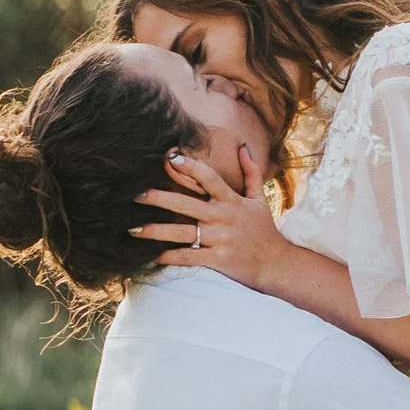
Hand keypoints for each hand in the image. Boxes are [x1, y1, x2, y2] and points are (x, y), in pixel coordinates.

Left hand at [135, 139, 292, 288]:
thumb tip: (243, 146)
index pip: (209, 178)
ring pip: (182, 233)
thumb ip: (251, 171)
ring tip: (133, 229)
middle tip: (135, 195)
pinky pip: (189, 258)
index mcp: (232, 200)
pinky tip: (152, 256)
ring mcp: (220, 240)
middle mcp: (223, 218)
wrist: (276, 264)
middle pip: (186, 205)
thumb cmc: (264, 230)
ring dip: (156, 231)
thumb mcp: (260, 198)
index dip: (191, 167)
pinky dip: (170, 257)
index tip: (171, 158)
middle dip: (159, 199)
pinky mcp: (218, 260)